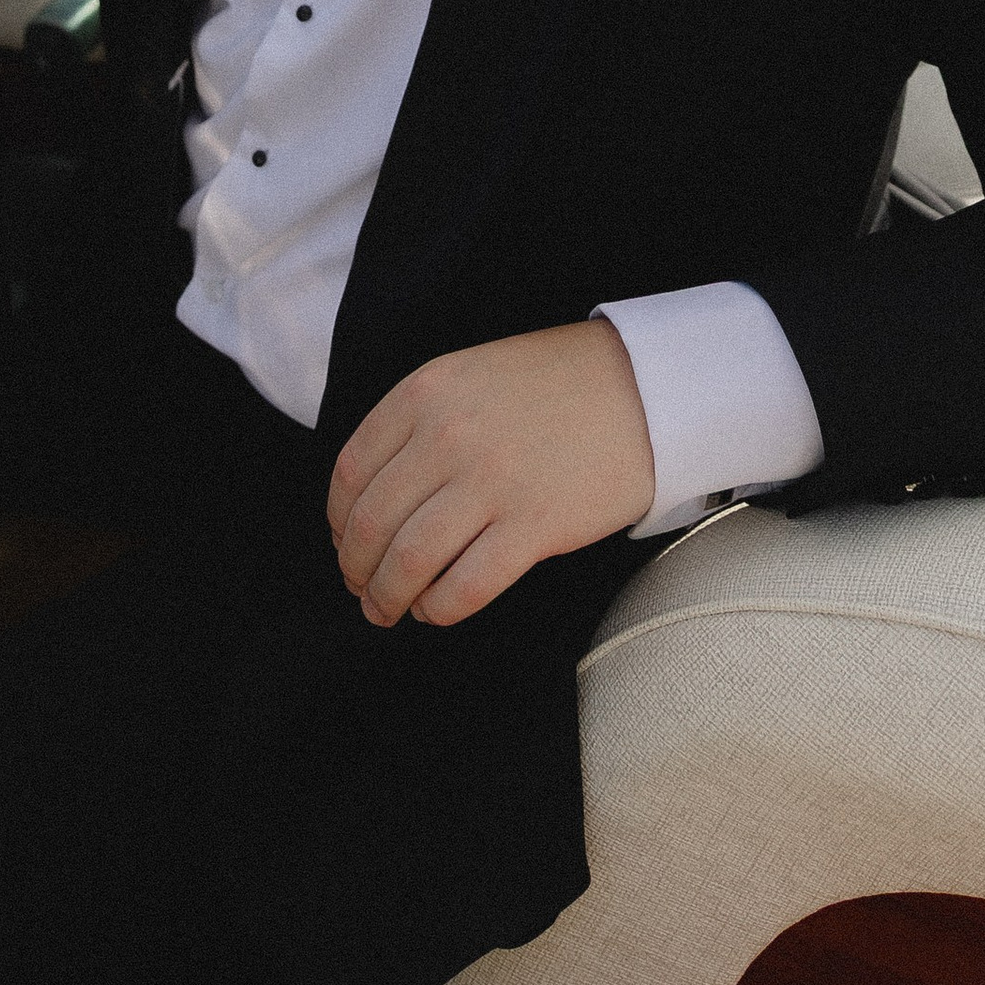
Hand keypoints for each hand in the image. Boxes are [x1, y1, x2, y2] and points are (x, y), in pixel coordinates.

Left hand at [327, 320, 654, 629]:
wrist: (645, 387)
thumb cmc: (557, 383)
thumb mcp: (471, 374)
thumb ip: (420, 421)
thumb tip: (375, 497)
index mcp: (424, 392)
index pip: (350, 473)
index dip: (338, 521)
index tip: (344, 541)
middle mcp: (448, 435)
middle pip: (371, 524)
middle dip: (356, 569)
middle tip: (361, 588)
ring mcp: (491, 482)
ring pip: (409, 561)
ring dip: (387, 597)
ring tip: (388, 610)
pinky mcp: (534, 526)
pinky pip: (465, 586)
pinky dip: (439, 609)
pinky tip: (436, 610)